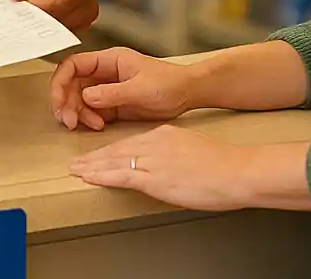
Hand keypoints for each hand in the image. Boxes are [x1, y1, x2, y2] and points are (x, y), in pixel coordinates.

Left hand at [1, 0, 100, 31]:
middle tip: (6, 22)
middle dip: (31, 22)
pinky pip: (52, 41)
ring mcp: (83, 21)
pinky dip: (35, 35)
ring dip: (32, 31)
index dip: (33, 10)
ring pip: (54, 36)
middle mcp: (89, 3)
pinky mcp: (73, 33)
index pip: (57, 3)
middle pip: (57, 23)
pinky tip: (21, 28)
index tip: (11, 14)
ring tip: (12, 22)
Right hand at [50, 47, 192, 130]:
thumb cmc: (168, 83)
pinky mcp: (112, 104)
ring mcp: (107, 88)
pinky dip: (89, 120)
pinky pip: (91, 112)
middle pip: (72, 84)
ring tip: (88, 126)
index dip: (61, 82)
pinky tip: (98, 127)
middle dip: (66, 102)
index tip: (59, 101)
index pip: (73, 65)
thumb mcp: (139, 89)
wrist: (187, 93)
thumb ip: (111, 93)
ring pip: (79, 99)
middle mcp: (104, 73)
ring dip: (77, 113)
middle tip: (69, 121)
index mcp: (109, 60)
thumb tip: (85, 97)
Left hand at [70, 124, 249, 211]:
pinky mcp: (155, 177)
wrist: (234, 170)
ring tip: (76, 170)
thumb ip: (175, 152)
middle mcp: (155, 142)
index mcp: (165, 133)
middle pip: (118, 149)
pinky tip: (90, 177)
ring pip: (115, 161)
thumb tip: (166, 164)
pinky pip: (122, 175)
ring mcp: (154, 159)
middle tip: (77, 162)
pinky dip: (103, 176)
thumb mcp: (192, 148)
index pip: (131, 142)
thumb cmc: (222, 164)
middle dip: (96, 157)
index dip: (111, 150)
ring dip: (93, 166)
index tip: (99, 155)